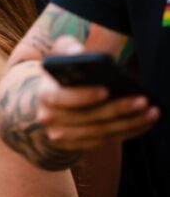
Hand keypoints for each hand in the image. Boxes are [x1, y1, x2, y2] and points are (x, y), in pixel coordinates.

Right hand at [36, 37, 158, 153]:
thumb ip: (67, 49)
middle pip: (88, 117)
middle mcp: (50, 119)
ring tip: (151, 112)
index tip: (106, 90)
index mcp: (45, 95)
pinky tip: (145, 123)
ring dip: (129, 123)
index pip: (62, 97)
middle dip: (118, 109)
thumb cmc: (62, 79)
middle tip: (143, 101)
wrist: (50, 106)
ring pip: (101, 132)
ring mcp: (62, 136)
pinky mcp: (76, 147)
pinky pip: (105, 141)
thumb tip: (78, 52)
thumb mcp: (61, 60)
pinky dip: (127, 132)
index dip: (84, 96)